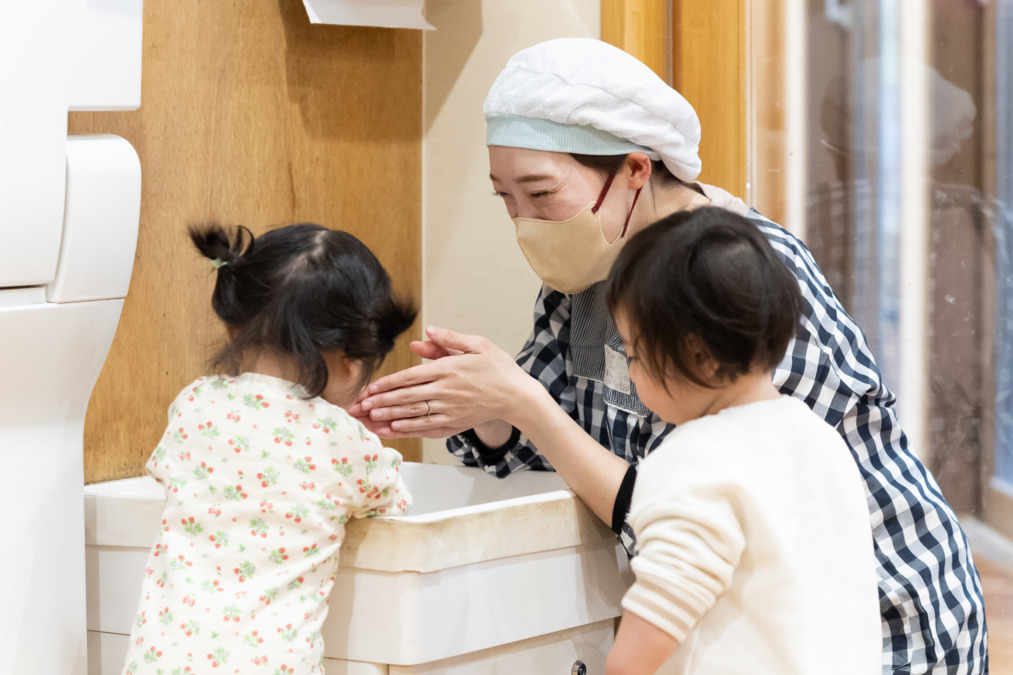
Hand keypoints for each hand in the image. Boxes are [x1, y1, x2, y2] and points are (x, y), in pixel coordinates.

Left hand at [349, 326, 535, 438]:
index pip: (410, 376)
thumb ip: (450, 338)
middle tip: (360, 406)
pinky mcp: (455, 423)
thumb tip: (427, 331)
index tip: (370, 388)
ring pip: (414, 413)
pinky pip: (428, 427)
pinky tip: (394, 429)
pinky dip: (409, 429)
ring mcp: (450, 409)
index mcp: (448, 369)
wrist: (517, 396)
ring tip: (370, 418)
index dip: (388, 384)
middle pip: (407, 397)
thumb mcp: (478, 345)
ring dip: (389, 416)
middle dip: (381, 402)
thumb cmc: (498, 368)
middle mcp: (446, 390)